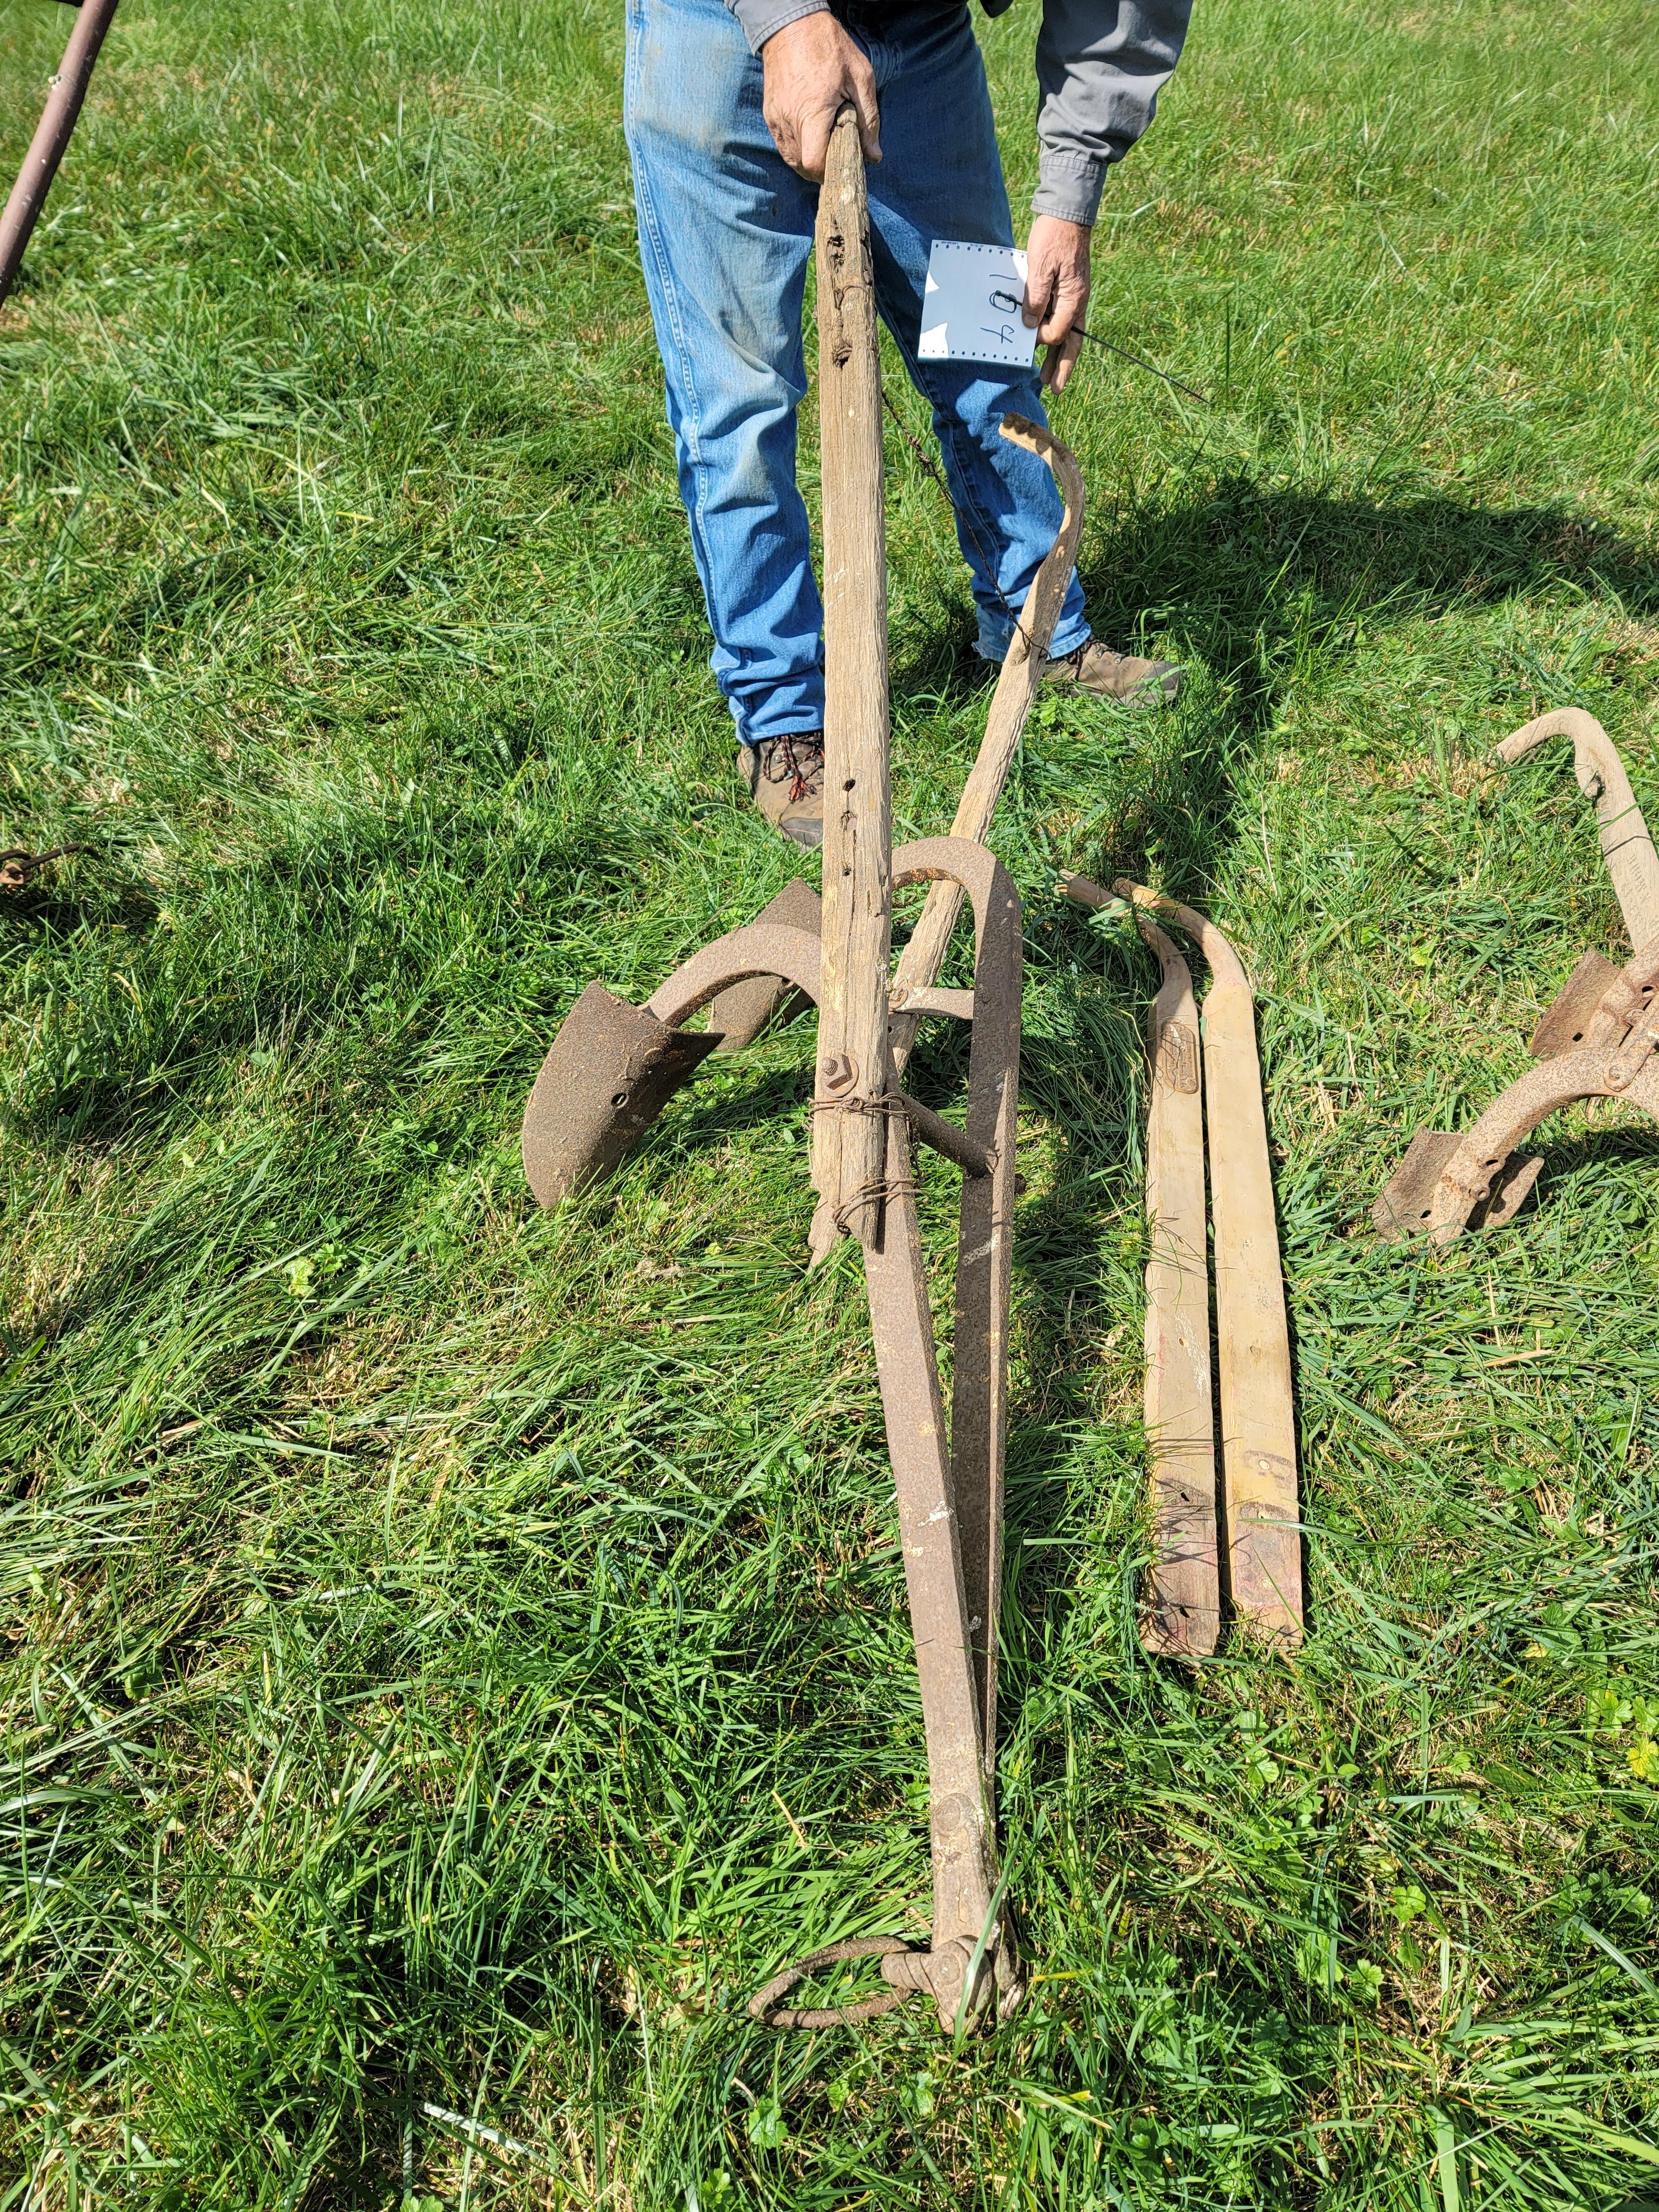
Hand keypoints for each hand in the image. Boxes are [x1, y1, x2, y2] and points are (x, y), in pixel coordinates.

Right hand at [760, 11, 880, 180]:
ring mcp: (776, 118)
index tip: (842, 165)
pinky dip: (797, 148)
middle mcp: (790, 119)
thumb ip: (869, 120)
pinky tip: (811, 135)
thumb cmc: (830, 46)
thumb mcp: (860, 78)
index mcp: (813, 112)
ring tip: (825, 143)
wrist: (792, 23)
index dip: (829, 172)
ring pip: (791, 158)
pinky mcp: (770, 114)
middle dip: (821, 168)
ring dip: (809, 159)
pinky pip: (783, 144)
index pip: (814, 164)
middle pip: (803, 166)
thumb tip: (874, 156)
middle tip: (837, 154)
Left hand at [1022, 215, 1091, 391]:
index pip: (1057, 332)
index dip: (1041, 338)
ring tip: (1046, 379)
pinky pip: (1063, 320)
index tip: (1028, 333)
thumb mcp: (1040, 267)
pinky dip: (1056, 337)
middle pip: (1071, 343)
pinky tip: (1045, 346)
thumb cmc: (1053, 237)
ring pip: (1068, 335)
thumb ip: (1036, 298)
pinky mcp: (1068, 292)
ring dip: (1057, 357)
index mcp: (1073, 299)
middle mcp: (1078, 303)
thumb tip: (1030, 325)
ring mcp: (1074, 298)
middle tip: (1053, 389)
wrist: (1067, 214)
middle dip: (1061, 367)